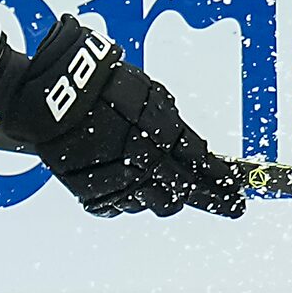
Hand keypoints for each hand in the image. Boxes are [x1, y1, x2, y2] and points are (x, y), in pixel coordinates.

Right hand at [0, 16, 244, 219]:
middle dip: (210, 200)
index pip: (203, 166)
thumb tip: (197, 153)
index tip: (239, 194)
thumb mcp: (150, 95)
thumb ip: (174, 128)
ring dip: (169, 196)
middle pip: (183, 193)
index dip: (223, 181)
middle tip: (230, 206)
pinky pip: (122, 205)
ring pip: (155, 203)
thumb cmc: (105, 86)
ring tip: (174, 187)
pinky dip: (132, 196)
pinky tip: (135, 183)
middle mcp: (143, 164)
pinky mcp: (92, 194)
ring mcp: (117, 182)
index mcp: (161, 136)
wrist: (52, 96)